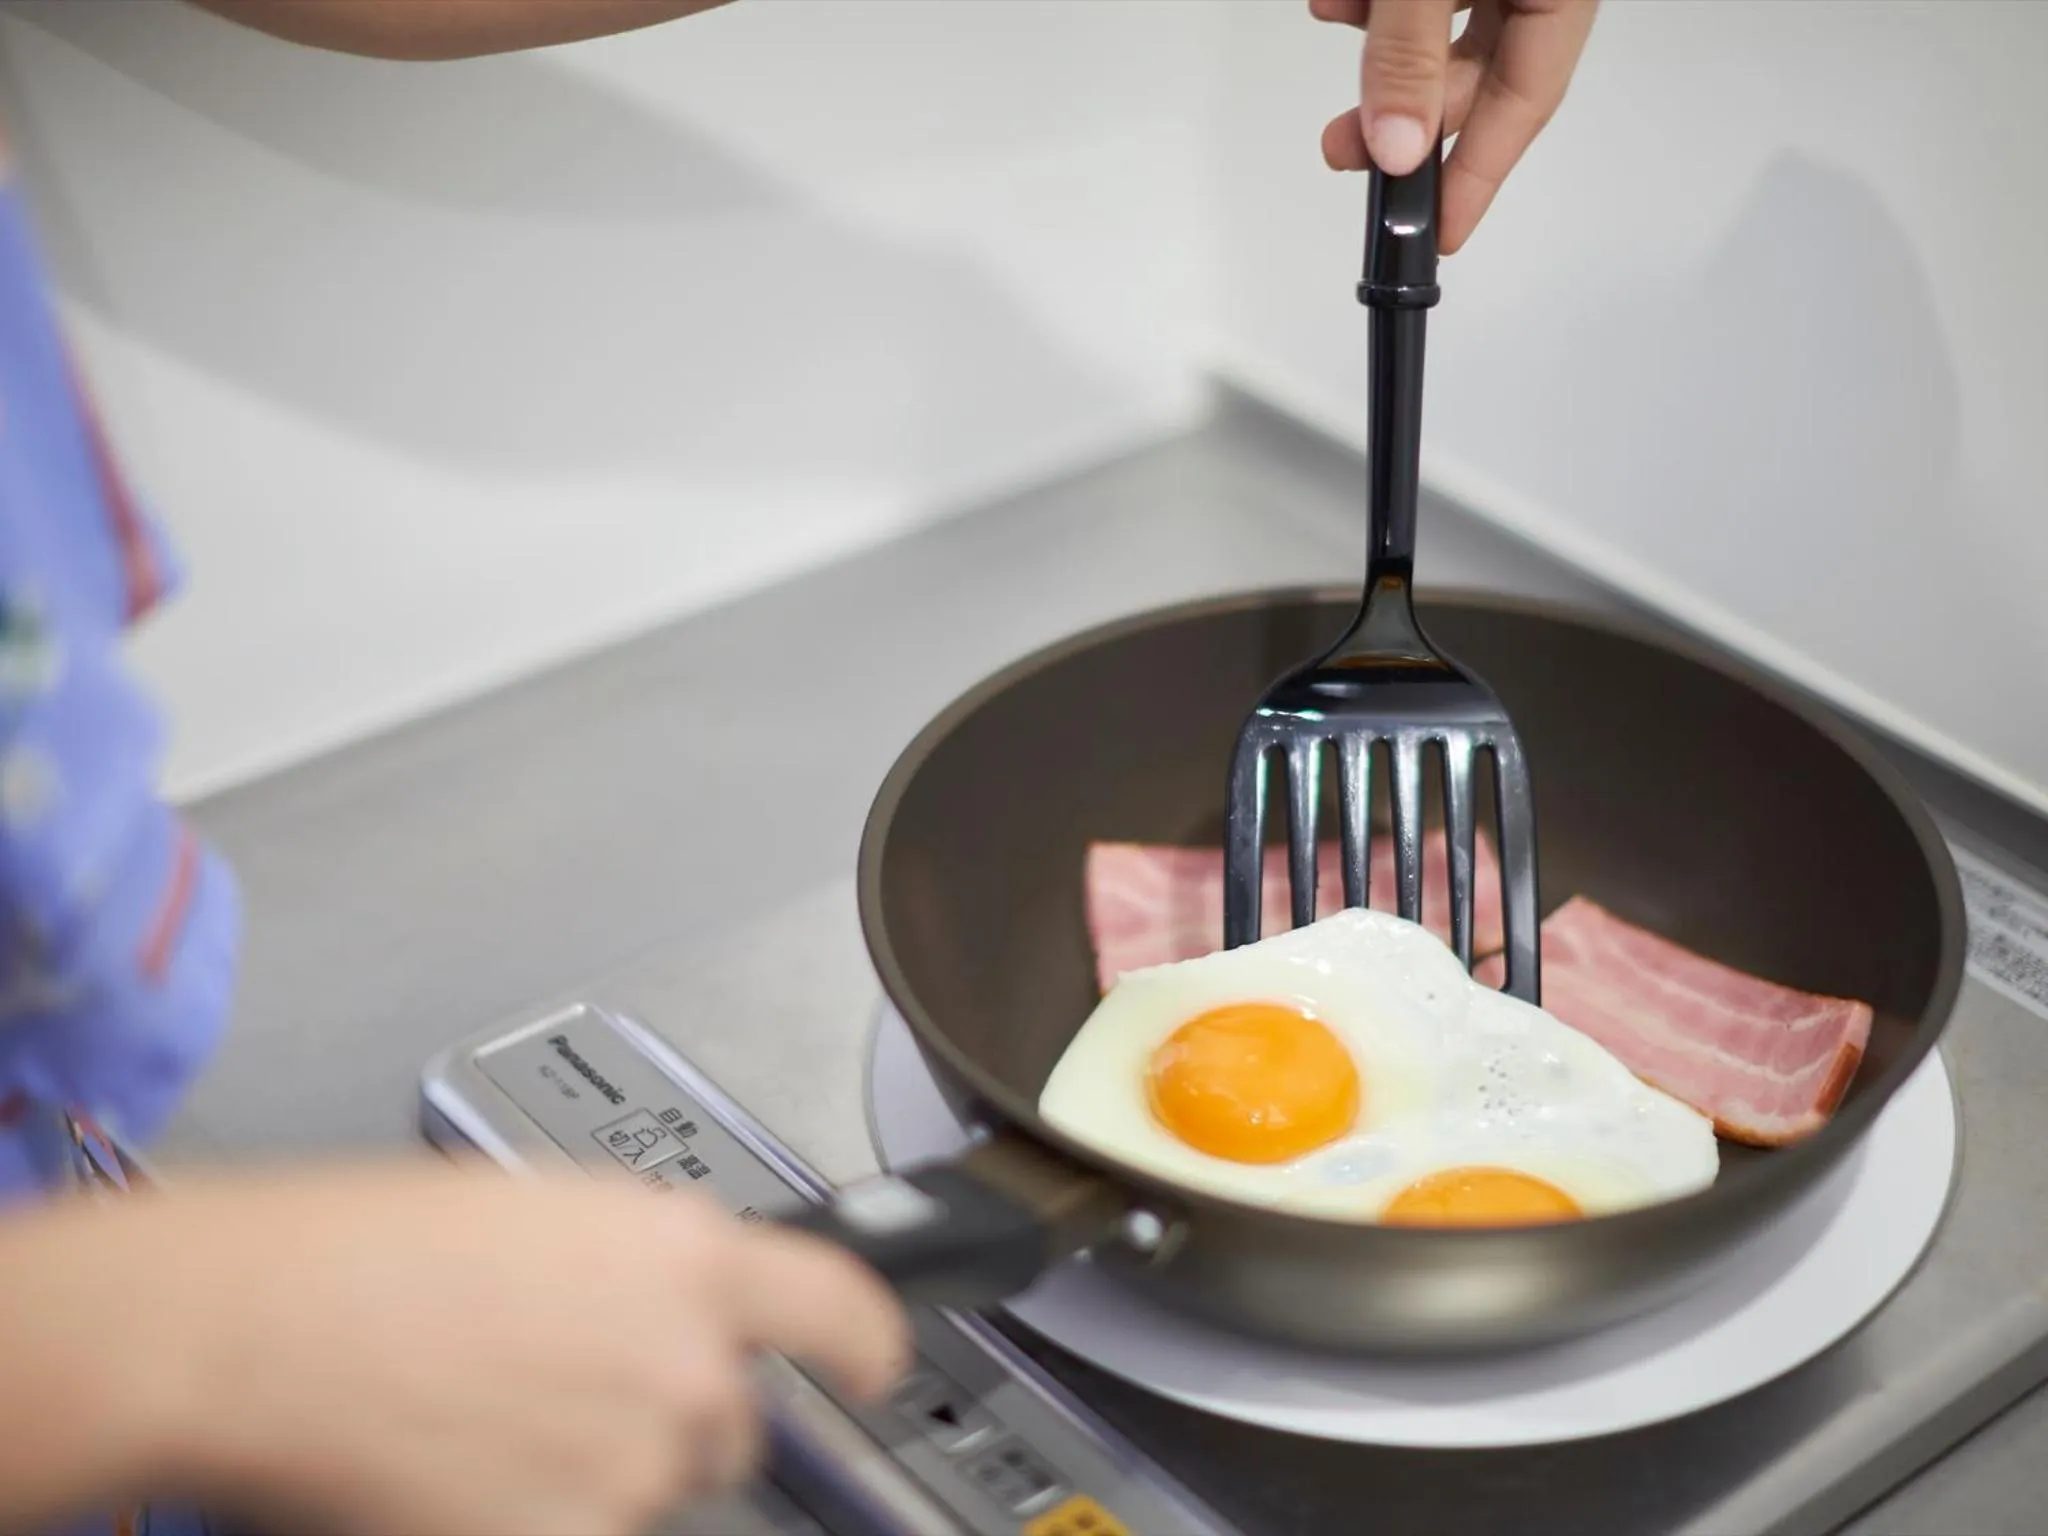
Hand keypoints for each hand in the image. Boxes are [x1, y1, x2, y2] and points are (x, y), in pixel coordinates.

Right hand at [129, 1162, 907, 1533]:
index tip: (875, 1364)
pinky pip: (592, 1534)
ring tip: (480, 1423)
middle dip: (667, 1420)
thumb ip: (639, 1268)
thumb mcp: (543, 1215)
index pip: (835, 1303)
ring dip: (593, 1473)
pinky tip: (460, 1474)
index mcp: (684, 1253)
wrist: (258, 1326)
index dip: (867, 1341)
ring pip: (652, 1490)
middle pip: (730, 1424)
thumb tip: (662, 1307)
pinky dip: (538, 1515)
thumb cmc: (360, 1254)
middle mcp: (686, 1359)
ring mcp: (637, 1461)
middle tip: (557, 1395)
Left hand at [1312, 0, 1598, 253]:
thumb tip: (1395, 145)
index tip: (1439, 236)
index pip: (1525, 103)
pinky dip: (1380, 0)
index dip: (1477, 177)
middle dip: (1401, 109)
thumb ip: (1410, 51)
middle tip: (1342, 146)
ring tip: (1330, 24)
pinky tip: (1338, 0)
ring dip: (1383, 43)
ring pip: (1448, 27)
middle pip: (1478, 71)